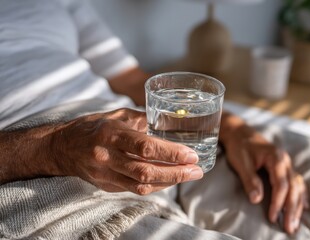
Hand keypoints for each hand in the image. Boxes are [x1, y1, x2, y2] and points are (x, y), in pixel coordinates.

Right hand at [51, 108, 202, 194]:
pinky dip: (156, 185)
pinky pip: (135, 189)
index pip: (146, 147)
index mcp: (111, 134)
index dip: (171, 153)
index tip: (191, 155)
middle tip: (197, 170)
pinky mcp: (106, 185)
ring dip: (169, 182)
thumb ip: (142, 119)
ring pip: (142, 184)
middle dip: (176, 172)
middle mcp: (107, 156)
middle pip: (147, 170)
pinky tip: (170, 180)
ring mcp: (105, 174)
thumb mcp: (117, 115)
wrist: (63, 147)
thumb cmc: (92, 127)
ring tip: (189, 175)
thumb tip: (168, 121)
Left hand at [220, 113, 308, 233]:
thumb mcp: (241, 163)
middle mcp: (285, 160)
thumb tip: (256, 200)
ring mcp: (287, 163)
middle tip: (289, 227)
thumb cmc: (239, 147)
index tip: (273, 217)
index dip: (278, 202)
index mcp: (275, 157)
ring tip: (295, 223)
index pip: (281, 184)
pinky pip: (297, 182)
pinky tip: (304, 206)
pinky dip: (301, 195)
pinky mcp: (285, 167)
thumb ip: (250, 180)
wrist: (240, 133)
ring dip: (298, 205)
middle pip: (293, 187)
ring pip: (298, 186)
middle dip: (292, 209)